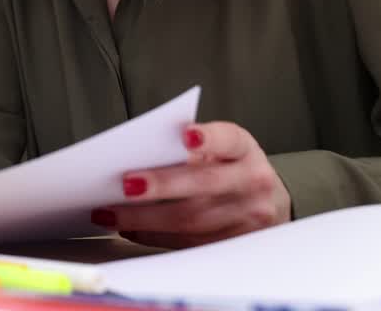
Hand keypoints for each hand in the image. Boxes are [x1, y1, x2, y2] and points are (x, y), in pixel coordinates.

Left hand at [91, 122, 291, 248]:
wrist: (270, 204)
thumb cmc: (231, 169)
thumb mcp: (221, 148)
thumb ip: (189, 147)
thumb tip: (136, 153)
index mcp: (243, 149)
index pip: (229, 139)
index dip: (209, 138)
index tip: (186, 136)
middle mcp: (252, 181)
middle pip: (204, 184)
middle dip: (161, 185)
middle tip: (125, 185)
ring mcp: (247, 216)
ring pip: (191, 220)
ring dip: (144, 218)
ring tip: (110, 213)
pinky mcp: (234, 244)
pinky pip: (188, 242)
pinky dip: (153, 236)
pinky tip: (130, 229)